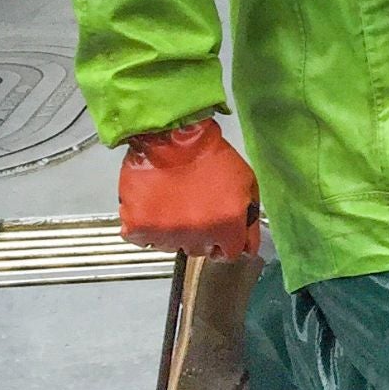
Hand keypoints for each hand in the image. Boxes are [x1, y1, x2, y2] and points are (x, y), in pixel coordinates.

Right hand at [119, 117, 260, 259]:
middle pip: (201, 249)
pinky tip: (155, 205)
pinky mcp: (138, 227)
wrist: (172, 136)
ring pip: (172, 245)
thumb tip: (248, 246)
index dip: (226, 241)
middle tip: (195, 205)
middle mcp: (197, 235)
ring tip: (174, 199)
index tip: (220, 234)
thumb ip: (249, 218)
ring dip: (174, 229)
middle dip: (201, 233)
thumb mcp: (246, 181)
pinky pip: (143, 239)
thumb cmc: (209, 153)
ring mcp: (166, 234)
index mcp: (227, 225)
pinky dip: (146, 226)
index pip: (230, 253)